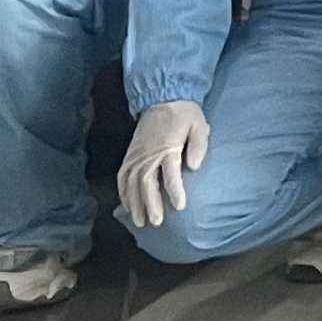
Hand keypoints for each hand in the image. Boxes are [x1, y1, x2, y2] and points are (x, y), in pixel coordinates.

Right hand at [117, 99, 210, 227]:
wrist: (163, 98)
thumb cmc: (185, 114)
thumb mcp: (199, 125)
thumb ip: (199, 145)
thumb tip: (195, 166)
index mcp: (167, 147)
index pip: (170, 173)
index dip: (175, 191)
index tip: (180, 206)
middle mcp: (149, 154)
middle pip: (147, 182)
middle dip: (151, 204)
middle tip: (156, 222)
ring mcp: (136, 155)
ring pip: (131, 183)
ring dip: (135, 204)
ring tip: (140, 221)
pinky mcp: (129, 155)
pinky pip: (122, 177)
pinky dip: (123, 193)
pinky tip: (127, 206)